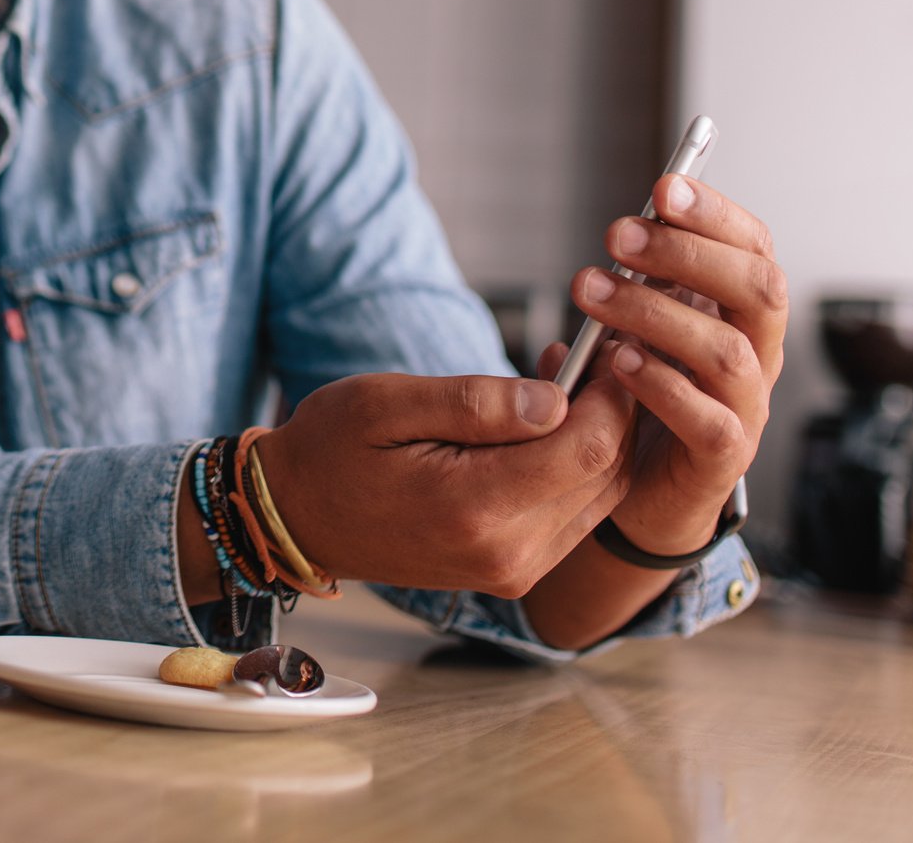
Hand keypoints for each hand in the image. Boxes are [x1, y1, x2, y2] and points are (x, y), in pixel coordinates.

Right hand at [254, 369, 637, 597]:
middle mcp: (506, 552)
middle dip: (615, 409)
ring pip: (601, 496)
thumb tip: (557, 399)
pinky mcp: (513, 569)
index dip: (612, 393)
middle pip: (607, 474)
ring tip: (571, 378)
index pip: (588, 450)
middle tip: (595, 350)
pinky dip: (580, 466)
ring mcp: (513, 569)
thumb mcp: (385, 404)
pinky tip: (551, 424)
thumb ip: (474, 403)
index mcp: (474, 509)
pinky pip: (576, 514)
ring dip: (601, 436)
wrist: (296, 518)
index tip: (606, 343)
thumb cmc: (330, 449)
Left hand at [554, 175, 785, 555]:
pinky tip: (619, 365)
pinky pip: (712, 422)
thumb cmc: (638, 398)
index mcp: (740, 313)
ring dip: (655, 313)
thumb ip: (627, 291)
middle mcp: (757, 354)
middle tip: (617, 233)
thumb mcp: (630, 330)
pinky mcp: (724, 460)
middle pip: (757, 289)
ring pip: (728, 352)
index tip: (663, 185)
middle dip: (689, 253)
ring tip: (592, 294)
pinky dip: (665, 388)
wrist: (642, 494)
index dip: (715, 214)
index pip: (753, 248)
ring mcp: (748, 408)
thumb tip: (610, 248)